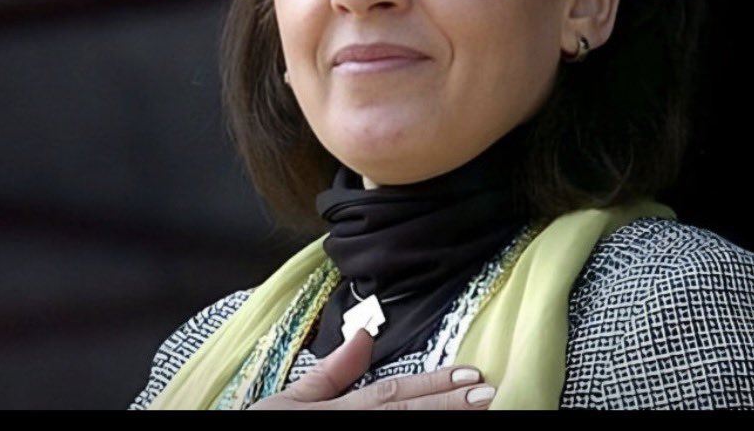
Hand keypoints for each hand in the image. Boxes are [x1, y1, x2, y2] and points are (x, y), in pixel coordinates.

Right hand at [247, 328, 496, 409]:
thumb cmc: (262, 428)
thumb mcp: (290, 400)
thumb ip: (332, 371)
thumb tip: (364, 333)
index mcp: (339, 412)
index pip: (394, 395)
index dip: (433, 384)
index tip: (470, 374)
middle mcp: (353, 429)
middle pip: (409, 418)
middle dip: (451, 406)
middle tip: (491, 393)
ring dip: (443, 422)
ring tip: (479, 411)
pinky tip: (447, 429)